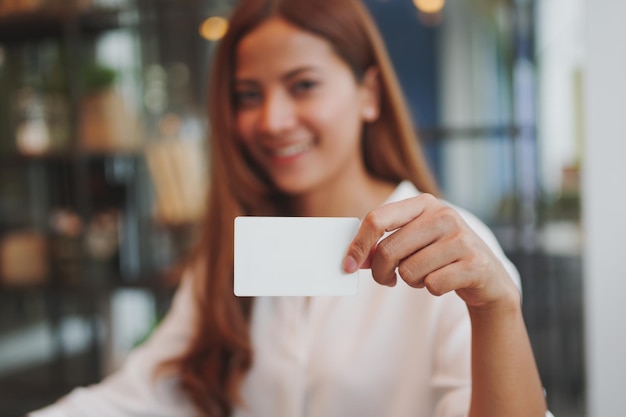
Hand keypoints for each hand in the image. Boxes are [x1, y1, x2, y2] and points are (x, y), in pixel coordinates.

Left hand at [342, 193, 518, 310]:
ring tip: (427, 274)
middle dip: (381, 273)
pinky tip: (445, 281)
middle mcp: (444, 215)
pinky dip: (432, 289)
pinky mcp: (475, 264)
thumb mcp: (413, 241)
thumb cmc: (440, 256)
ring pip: (408, 271)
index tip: (347, 266)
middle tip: (388, 280)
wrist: (487, 275)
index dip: (358, 244)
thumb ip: (384, 244)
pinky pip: (432, 285)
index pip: (377, 219)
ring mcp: (462, 239)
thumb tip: (353, 259)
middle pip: (387, 250)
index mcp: (424, 203)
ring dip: (411, 281)